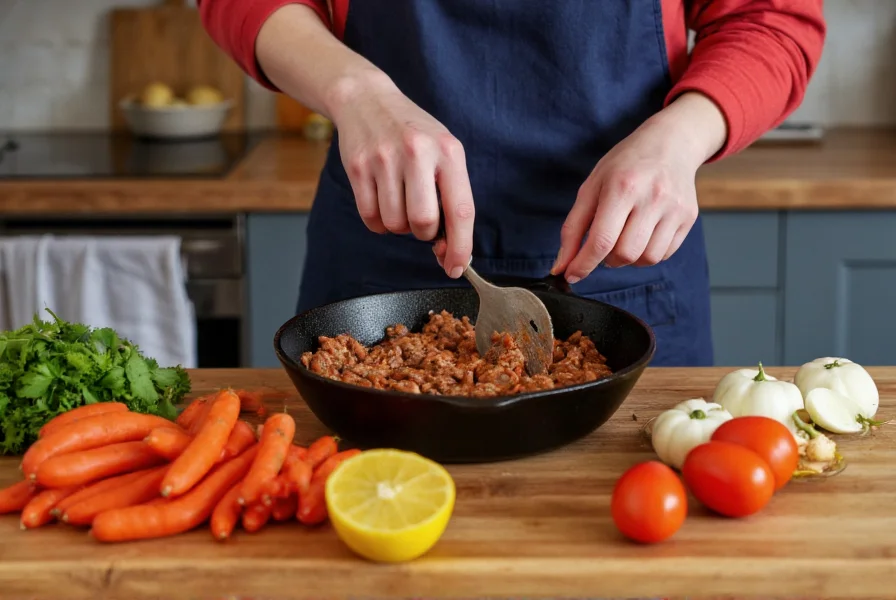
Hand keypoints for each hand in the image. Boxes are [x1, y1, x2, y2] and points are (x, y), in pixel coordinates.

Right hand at [330, 76, 474, 278]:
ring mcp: (384, 160)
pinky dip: (378, 221)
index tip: (456, 267)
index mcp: (448, 152)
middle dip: (423, 232)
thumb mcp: (443, 152)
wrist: (367, 100)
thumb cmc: (413, 134)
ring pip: (394, 224)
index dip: (460, 246)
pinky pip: (370, 218)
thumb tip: (449, 249)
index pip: (460, 211)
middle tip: (421, 216)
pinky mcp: (358, 168)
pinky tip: (381, 199)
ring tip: (399, 199)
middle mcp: (417, 153)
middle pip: (423, 223)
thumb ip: (451, 196)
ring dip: (399, 224)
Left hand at [551, 93, 726, 281]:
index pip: (602, 240)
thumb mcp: (592, 186)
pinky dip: (647, 253)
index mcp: (622, 186)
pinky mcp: (688, 218)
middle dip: (607, 259)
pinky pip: (664, 254)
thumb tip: (561, 265)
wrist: (671, 142)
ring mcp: (674, 209)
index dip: (583, 264)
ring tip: (623, 238)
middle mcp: (652, 198)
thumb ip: (573, 228)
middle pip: (625, 254)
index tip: (571, 274)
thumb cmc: (625, 164)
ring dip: (628, 259)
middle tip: (603, 244)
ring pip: (647, 259)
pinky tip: (642, 234)